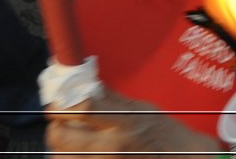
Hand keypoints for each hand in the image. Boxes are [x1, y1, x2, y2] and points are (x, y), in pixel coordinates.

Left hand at [47, 86, 218, 157]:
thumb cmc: (163, 132)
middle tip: (59, 120)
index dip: (63, 103)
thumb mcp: (141, 108)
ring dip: (59, 145)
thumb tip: (87, 84)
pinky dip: (68, 157)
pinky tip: (76, 150)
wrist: (180, 157)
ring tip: (68, 137)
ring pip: (60, 156)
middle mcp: (111, 145)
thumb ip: (111, 99)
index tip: (58, 100)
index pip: (82, 109)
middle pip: (61, 136)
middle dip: (55, 126)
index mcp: (123, 122)